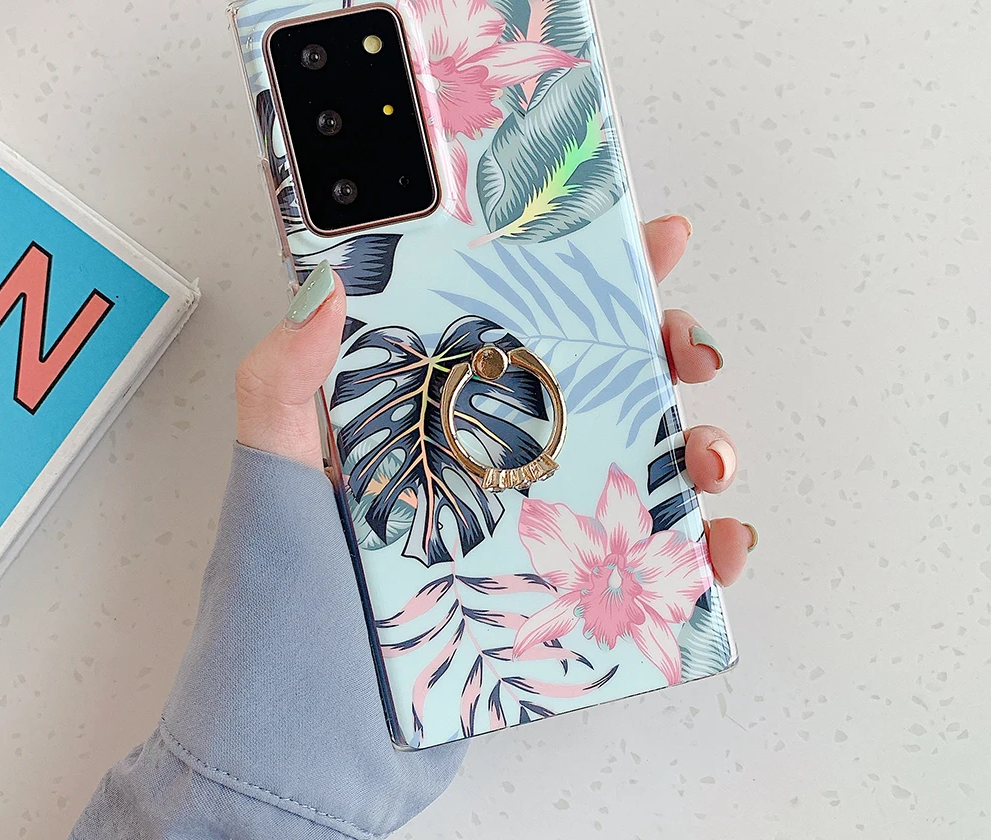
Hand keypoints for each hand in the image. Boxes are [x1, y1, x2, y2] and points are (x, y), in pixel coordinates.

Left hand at [235, 214, 753, 585]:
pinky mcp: (554, 598)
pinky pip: (645, 567)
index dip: (590, 276)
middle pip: (600, 382)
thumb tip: (323, 284)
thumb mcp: (273, 484)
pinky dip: (696, 554)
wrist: (302, 751)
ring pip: (636, 466)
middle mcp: (490, 461)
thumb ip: (283, 383)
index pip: (519, 321)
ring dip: (695, 450)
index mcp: (433, 415)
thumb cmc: (281, 615)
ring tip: (708, 459)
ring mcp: (529, 528)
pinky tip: (717, 547)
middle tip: (691, 351)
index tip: (651, 240)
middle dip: (664, 353)